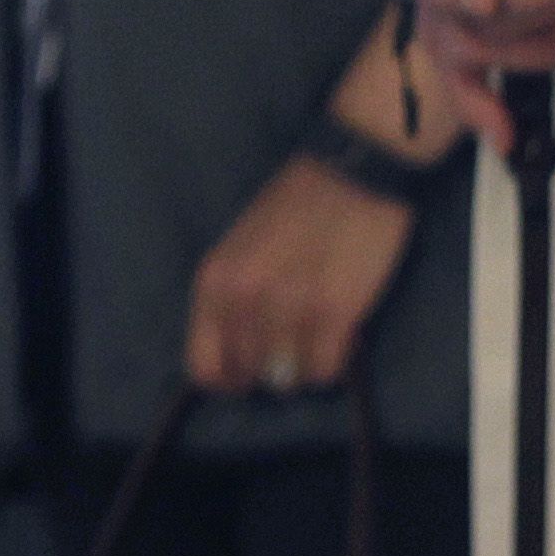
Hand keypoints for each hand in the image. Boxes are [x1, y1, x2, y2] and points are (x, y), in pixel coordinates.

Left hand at [183, 155, 419, 396]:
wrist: (349, 173)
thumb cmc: (295, 206)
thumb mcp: (240, 247)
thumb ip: (230, 298)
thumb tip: (239, 355)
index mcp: (215, 281)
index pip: (204, 367)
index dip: (227, 381)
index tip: (245, 378)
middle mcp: (246, 299)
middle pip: (250, 375)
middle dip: (270, 369)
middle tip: (292, 345)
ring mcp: (290, 308)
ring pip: (289, 379)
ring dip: (304, 367)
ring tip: (317, 336)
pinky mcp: (335, 314)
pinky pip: (325, 372)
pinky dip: (333, 363)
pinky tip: (339, 336)